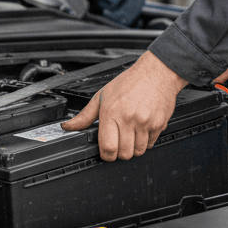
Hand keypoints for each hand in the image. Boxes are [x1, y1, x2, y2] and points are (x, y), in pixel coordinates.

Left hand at [61, 51, 188, 160]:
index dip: (106, 155)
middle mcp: (128, 119)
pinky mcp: (159, 124)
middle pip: (123, 154)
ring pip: (138, 151)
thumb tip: (68, 127)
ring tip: (131, 133)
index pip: (107, 148)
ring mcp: (145, 123)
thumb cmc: (129, 82)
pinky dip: (146, 141)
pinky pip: (151, 144)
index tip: (106, 151)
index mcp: (111, 112)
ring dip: (133, 148)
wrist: (157, 72)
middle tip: (119, 141)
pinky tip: (142, 128)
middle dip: (120, 152)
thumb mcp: (102, 96)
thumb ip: (85, 116)